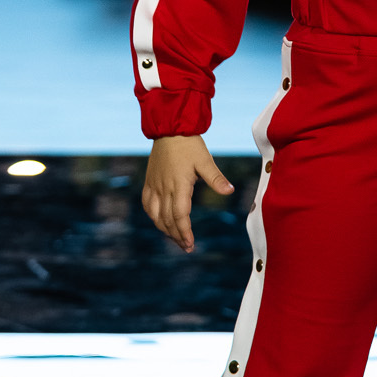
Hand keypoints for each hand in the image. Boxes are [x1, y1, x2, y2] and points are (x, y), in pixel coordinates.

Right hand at [142, 135, 233, 252]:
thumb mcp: (205, 160)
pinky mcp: (149, 181)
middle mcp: (164, 188)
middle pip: (168, 220)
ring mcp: (155, 185)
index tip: (190, 244)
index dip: (184, 232)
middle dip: (177, 236)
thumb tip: (230, 191)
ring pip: (155, 215)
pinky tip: (160, 222)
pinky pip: (147, 204)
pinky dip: (153, 216)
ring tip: (175, 238)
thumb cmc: (189, 144)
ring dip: (164, 229)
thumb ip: (216, 178)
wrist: (169, 129)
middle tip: (186, 247)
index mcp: (179, 185)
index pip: (180, 215)